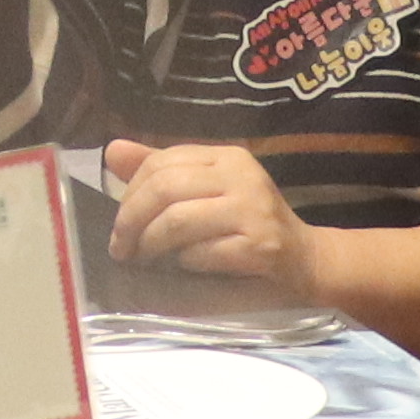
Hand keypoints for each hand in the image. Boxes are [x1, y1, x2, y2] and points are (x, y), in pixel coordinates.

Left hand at [107, 138, 310, 291]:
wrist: (307, 260)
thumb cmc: (249, 226)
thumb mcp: (208, 191)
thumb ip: (162, 171)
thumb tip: (112, 151)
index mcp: (227, 157)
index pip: (161, 162)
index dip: (130, 193)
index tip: (120, 223)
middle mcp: (241, 176)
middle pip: (165, 188)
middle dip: (131, 220)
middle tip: (120, 247)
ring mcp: (253, 210)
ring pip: (178, 220)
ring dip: (150, 244)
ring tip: (141, 259)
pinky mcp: (260, 246)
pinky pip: (202, 253)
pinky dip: (184, 263)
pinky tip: (184, 268)